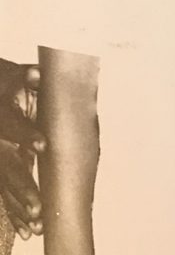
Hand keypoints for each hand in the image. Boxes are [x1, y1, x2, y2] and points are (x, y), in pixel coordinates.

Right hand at [0, 63, 43, 237]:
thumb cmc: (6, 83)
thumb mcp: (14, 76)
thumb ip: (28, 77)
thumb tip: (38, 72)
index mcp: (1, 117)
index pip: (11, 126)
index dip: (27, 135)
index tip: (44, 144)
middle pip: (5, 167)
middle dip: (22, 186)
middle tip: (38, 205)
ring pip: (4, 186)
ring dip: (20, 204)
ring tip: (37, 221)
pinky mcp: (1, 167)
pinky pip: (4, 192)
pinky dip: (15, 211)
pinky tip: (28, 229)